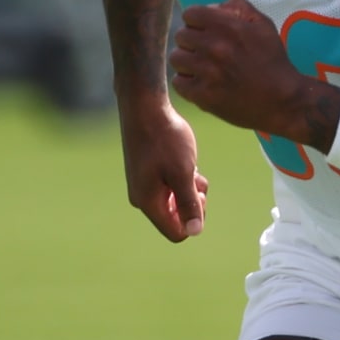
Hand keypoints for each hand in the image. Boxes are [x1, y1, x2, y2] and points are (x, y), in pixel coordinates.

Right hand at [119, 98, 209, 241]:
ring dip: (188, 187)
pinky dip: (180, 177)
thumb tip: (194, 232)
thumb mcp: (183, 172)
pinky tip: (184, 159)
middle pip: (175, 217)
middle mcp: (142, 197)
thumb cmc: (165, 138)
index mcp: (148, 202)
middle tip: (197, 178)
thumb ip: (189, 203)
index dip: (194, 220)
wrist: (144, 106)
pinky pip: (168, 186)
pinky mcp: (145, 172)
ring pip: (174, 200)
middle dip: (192, 202)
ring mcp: (142, 184)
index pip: (176, 233)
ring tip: (192, 165)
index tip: (198, 194)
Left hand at [170, 0, 309, 134]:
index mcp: (228, 26)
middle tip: (204, 51)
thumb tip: (213, 7)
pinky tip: (201, 83)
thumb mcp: (263, 25)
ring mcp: (207, 72)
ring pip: (176, 58)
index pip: (190, 14)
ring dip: (187, 62)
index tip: (204, 30)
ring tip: (202, 68)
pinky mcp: (203, 95)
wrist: (283, 100)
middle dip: (192, 41)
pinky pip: (178, 82)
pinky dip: (187, 83)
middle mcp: (214, 46)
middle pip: (181, 36)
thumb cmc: (273, 61)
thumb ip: (238, 8)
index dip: (196, 21)